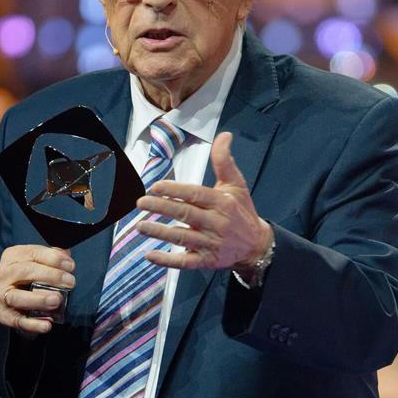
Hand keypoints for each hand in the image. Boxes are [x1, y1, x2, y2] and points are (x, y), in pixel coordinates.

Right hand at [0, 245, 75, 334]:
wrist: (12, 301)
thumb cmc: (30, 278)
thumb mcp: (39, 262)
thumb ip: (53, 257)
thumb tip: (67, 257)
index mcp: (12, 256)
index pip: (33, 253)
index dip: (54, 258)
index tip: (71, 266)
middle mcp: (3, 273)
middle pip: (25, 271)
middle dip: (50, 276)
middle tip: (70, 283)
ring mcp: (0, 294)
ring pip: (17, 296)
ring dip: (39, 299)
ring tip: (57, 300)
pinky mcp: (0, 314)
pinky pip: (17, 320)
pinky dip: (32, 324)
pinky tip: (47, 324)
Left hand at [136, 132, 272, 273]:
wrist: (257, 245)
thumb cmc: (241, 211)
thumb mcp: (236, 184)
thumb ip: (224, 161)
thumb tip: (224, 135)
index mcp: (222, 202)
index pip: (195, 194)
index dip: (175, 190)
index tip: (155, 186)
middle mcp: (217, 223)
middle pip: (185, 214)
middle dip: (161, 208)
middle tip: (141, 203)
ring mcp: (211, 244)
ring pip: (182, 237)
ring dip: (159, 232)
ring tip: (140, 226)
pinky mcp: (207, 261)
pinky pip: (185, 262)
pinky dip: (167, 261)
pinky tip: (150, 256)